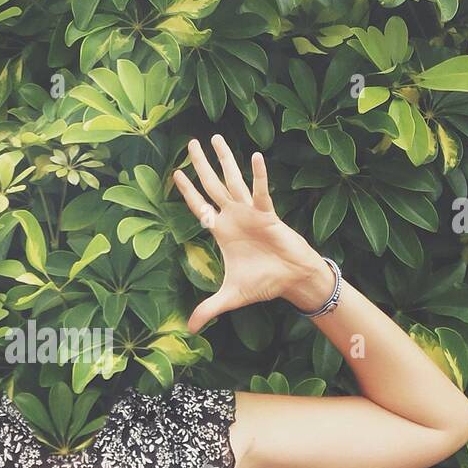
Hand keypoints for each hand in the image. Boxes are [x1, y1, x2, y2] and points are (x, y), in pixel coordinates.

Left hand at [172, 135, 334, 332]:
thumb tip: (189, 329)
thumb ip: (208, 309)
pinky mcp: (269, 215)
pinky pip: (262, 192)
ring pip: (233, 181)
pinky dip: (259, 176)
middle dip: (200, 165)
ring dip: (224, 160)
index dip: (187, 191)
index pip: (199, 207)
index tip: (175, 173)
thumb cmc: (264, 283)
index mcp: (222, 231)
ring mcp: (250, 213)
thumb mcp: (230, 297)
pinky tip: (255, 156)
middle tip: (190, 143)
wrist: (292, 280)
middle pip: (212, 186)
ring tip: (215, 137)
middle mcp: (234, 217)